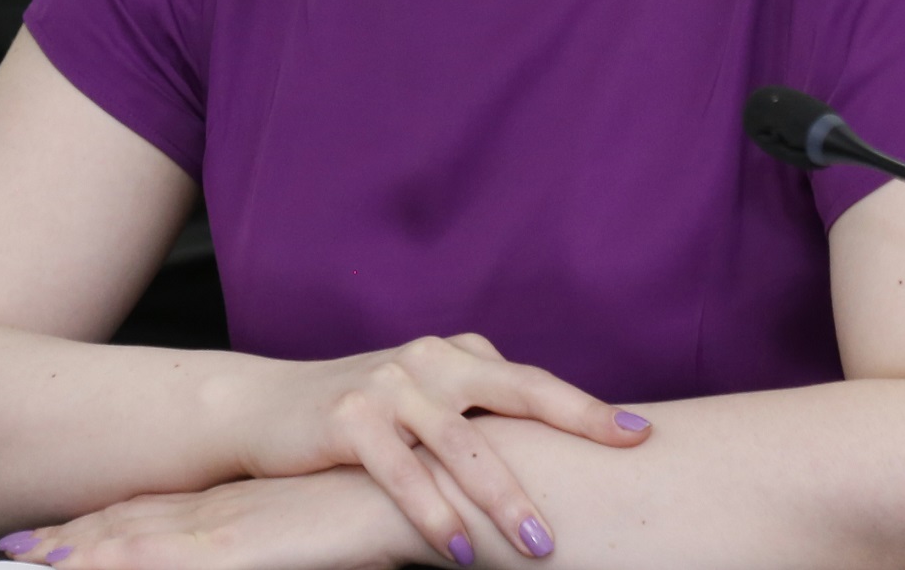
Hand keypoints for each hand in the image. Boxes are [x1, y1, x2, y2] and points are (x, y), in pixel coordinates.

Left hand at [0, 467, 421, 569]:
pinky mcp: (254, 542)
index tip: (55, 536)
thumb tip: (328, 535)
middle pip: (136, 521)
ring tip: (21, 557)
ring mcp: (241, 522)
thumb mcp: (367, 528)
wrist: (465, 484)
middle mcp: (240, 505)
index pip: (165, 513)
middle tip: (9, 547)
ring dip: (78, 553)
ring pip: (139, 538)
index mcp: (259, 499)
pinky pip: (175, 560)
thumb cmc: (429, 510)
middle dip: (72, 539)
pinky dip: (124, 562)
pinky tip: (76, 568)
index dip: (109, 522)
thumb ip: (329, 530)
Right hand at [228, 334, 650, 563]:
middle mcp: (430, 358)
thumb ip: (475, 419)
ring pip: (462, 443)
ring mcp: (389, 384)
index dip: (587, 408)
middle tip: (624, 457)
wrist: (263, 410)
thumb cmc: (360, 421)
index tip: (641, 433)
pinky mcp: (349, 417)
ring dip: (503, 499)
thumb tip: (552, 461)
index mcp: (457, 355)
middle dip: (574, 427)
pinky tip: (459, 551)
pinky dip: (433, 513)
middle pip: (516, 393)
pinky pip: (401, 471)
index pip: (534, 383)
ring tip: (540, 546)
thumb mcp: (423, 406)